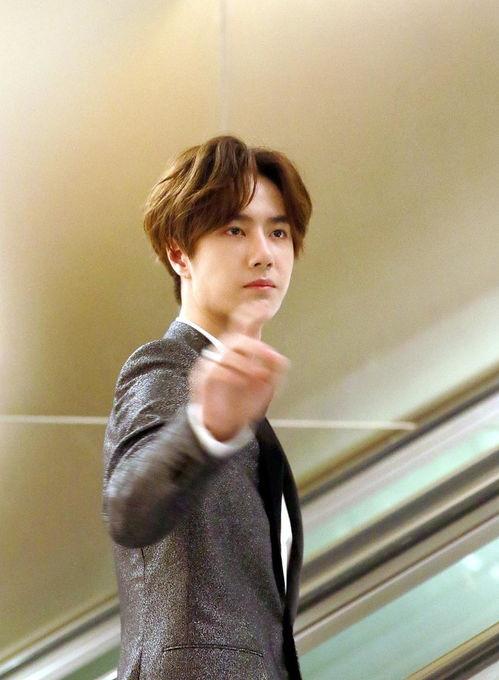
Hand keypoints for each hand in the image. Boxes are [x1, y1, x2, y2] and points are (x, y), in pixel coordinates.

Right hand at [189, 301, 289, 440]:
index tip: (264, 305)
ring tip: (259, 376)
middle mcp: (224, 355)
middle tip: (271, 359)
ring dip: (247, 364)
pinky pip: (217, 370)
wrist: (224, 427)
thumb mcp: (266, 388)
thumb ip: (274, 372)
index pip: (242, 328)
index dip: (252, 315)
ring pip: (228, 352)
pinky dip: (233, 375)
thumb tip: (279, 359)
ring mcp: (212, 365)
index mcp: (240, 353)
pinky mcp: (202, 378)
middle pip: (238, 338)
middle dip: (257, 348)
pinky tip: (241, 382)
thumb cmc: (243, 404)